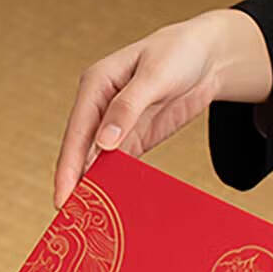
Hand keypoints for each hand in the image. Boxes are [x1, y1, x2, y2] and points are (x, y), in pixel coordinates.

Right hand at [53, 9, 272, 208]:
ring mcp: (115, 125)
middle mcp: (99, 107)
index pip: (76, 131)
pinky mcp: (134, 138)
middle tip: (72, 217)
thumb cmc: (179, 53)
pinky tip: (112, 204)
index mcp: (96, 85)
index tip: (63, 196)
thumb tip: (103, 143)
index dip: (68, 166)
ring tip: (89, 218)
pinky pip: (120, 165)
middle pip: (82, 151)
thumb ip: (127, 107)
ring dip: (94, 187)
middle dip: (75, 183)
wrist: (208, 56)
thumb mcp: (156, 75)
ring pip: (98, 162)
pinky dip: (115, 184)